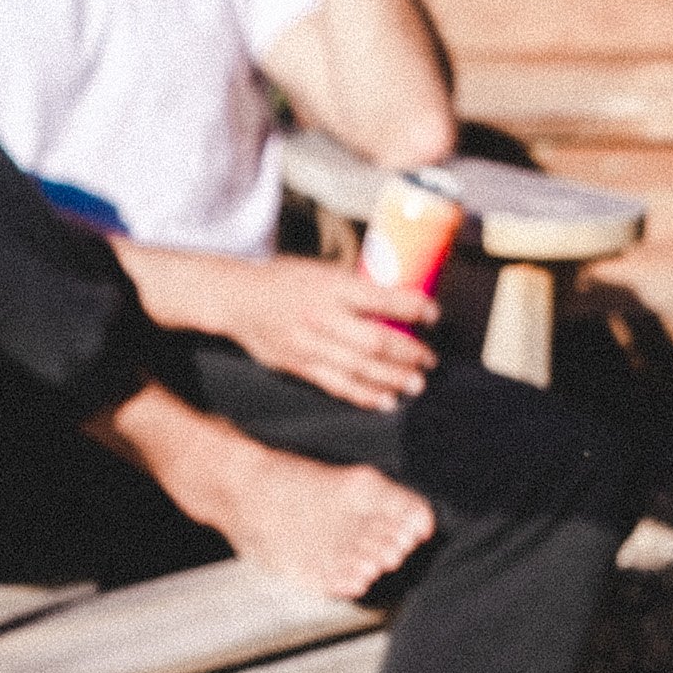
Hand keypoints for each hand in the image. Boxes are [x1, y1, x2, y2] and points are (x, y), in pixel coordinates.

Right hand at [224, 257, 437, 409]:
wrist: (238, 299)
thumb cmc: (285, 280)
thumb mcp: (320, 271)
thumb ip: (353, 287)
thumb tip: (396, 295)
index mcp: (330, 286)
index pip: (378, 298)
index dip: (410, 308)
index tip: (433, 314)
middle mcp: (321, 316)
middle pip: (373, 341)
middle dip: (407, 353)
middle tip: (429, 359)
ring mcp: (310, 345)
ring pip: (359, 368)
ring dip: (392, 379)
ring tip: (416, 384)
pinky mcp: (301, 366)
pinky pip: (338, 385)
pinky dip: (364, 396)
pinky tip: (386, 402)